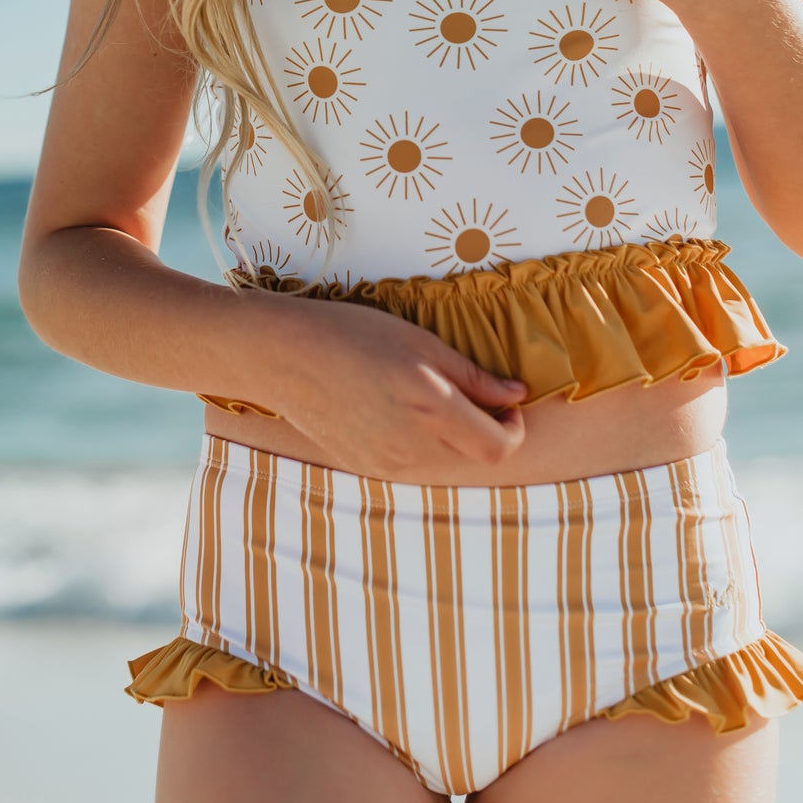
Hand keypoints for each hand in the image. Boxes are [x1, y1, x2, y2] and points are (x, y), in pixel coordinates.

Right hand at [263, 295, 527, 481]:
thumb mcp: (422, 342)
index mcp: (433, 409)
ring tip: (425, 398)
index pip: (498, 448)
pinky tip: (395, 410)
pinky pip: (412, 464)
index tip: (507, 404)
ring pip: (444, 462)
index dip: (514, 429)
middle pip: (475, 458)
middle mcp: (414, 446)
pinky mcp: (367, 468)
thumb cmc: (354, 335)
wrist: (286, 356)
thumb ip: (474, 376)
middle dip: (484, 430)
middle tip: (471, 396)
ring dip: (452, 437)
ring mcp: (388, 464)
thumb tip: (516, 393)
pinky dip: (421, 443)